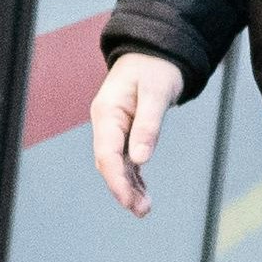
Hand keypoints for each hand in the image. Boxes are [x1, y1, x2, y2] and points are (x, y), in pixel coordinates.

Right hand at [88, 53, 184, 216]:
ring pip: (117, 164)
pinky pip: (126, 159)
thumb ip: (148, 126)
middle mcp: (106, 123)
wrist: (156, 51)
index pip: (106, 154)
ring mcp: (114, 128)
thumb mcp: (156, 93)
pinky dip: (134, 176)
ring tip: (144, 209)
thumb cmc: (155, 68)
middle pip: (108, 163)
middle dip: (122, 189)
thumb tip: (140, 160)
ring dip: (129, 186)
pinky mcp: (126, 131)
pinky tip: (143, 193)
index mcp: (107, 113)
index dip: (116, 180)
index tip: (128, 200)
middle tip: (141, 210)